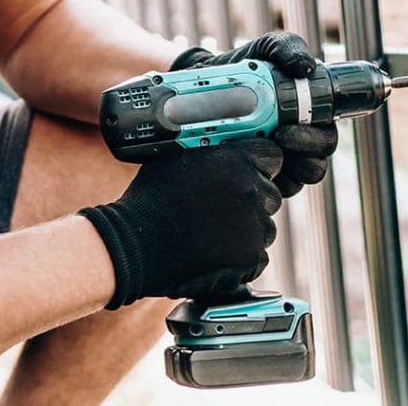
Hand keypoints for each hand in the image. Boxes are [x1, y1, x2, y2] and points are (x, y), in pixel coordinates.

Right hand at [80, 139, 282, 307]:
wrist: (135, 245)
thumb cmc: (151, 200)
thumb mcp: (179, 158)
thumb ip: (212, 152)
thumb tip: (226, 148)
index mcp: (235, 160)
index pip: (271, 157)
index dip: (260, 168)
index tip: (246, 179)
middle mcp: (250, 189)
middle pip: (270, 195)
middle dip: (252, 203)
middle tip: (220, 213)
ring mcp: (254, 225)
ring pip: (264, 228)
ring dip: (246, 232)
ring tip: (210, 236)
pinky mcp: (250, 256)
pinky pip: (256, 256)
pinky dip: (239, 259)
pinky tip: (212, 255)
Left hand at [171, 31, 339, 196]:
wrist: (202, 85)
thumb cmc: (243, 67)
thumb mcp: (265, 49)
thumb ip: (287, 48)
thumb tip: (307, 67)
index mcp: (308, 120)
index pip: (326, 139)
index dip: (315, 140)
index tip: (287, 129)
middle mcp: (297, 146)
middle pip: (315, 166)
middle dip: (299, 154)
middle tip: (274, 138)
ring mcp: (277, 165)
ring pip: (293, 183)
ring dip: (279, 171)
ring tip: (253, 152)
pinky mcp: (255, 178)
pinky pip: (264, 191)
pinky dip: (254, 182)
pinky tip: (237, 167)